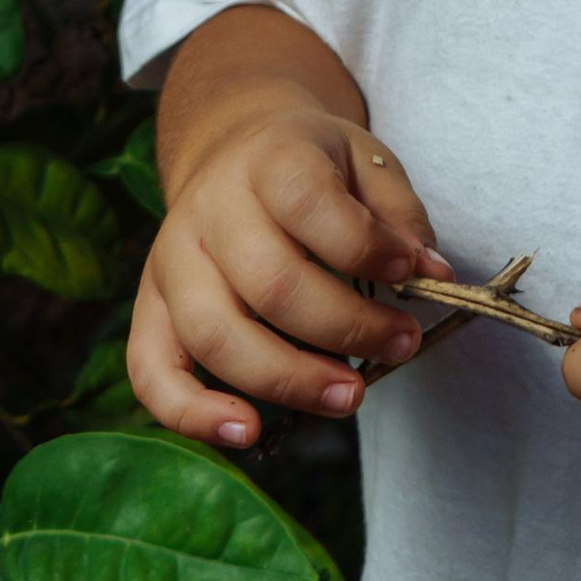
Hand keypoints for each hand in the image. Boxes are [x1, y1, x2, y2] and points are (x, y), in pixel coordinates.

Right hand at [128, 37, 445, 449]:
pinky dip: (191, 413)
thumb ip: (398, 214)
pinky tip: (247, 432)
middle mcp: (209, 209)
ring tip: (351, 396)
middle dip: (347, 330)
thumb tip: (431, 273)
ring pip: (215, 336)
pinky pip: (150, 371)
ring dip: (289, 380)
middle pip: (270, 286)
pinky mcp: (149, 307)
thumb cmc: (312, 165)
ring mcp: (171, 260)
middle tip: (401, 345)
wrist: (236, 148)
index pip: (309, 204)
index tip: (412, 273)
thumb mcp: (365, 161)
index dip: (365, 247)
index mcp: (268, 159)